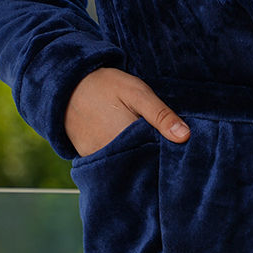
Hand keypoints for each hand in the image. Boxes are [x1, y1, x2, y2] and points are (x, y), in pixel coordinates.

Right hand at [65, 67, 189, 157]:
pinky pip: (109, 165)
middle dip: (152, 158)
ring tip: (142, 146)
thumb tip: (185, 136)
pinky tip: (125, 148)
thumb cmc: (106, 86)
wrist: (67, 86)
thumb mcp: (137, 93)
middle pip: (141, 164)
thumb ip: (161, 115)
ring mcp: (98, 158)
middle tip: (158, 145)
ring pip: (126, 167)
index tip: (176, 148)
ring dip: (136, 160)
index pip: (156, 155)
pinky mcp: (88, 159)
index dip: (168, 153)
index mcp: (128, 137)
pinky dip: (119, 159)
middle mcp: (112, 154)